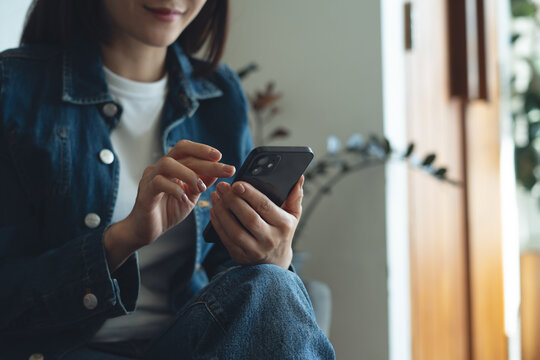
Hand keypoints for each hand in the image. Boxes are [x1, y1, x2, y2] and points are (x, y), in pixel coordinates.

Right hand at [104, 140, 234, 270]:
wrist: (145, 230)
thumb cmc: (166, 212)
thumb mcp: (190, 196)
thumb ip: (201, 183)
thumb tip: (217, 171)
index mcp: (172, 166)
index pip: (188, 151)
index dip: (204, 151)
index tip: (221, 157)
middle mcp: (160, 168)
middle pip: (182, 153)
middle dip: (206, 160)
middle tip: (225, 168)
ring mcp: (150, 178)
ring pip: (168, 164)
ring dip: (189, 174)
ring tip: (201, 187)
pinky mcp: (145, 192)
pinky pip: (159, 183)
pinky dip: (175, 189)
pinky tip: (184, 199)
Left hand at [209, 176, 303, 268]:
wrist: (275, 262)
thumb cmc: (282, 232)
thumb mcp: (293, 215)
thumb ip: (295, 196)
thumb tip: (299, 178)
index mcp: (283, 225)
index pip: (265, 207)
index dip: (250, 194)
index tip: (237, 183)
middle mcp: (270, 239)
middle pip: (249, 218)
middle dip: (233, 200)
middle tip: (222, 186)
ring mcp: (255, 250)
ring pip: (235, 230)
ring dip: (222, 211)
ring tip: (215, 196)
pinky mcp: (241, 256)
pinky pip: (226, 239)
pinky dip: (218, 224)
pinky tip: (214, 210)